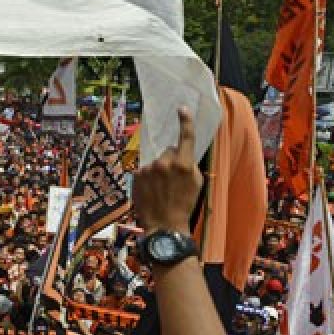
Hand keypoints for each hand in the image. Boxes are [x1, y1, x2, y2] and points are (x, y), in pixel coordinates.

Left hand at [131, 107, 200, 234]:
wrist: (164, 225)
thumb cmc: (184, 205)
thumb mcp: (196, 184)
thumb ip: (189, 165)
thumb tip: (182, 156)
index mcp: (183, 164)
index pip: (185, 137)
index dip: (185, 121)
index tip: (182, 109)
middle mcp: (164, 163)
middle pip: (169, 152)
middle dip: (171, 161)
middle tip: (173, 180)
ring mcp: (148, 169)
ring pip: (156, 162)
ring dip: (158, 171)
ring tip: (161, 189)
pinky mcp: (136, 175)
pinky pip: (145, 171)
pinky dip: (147, 178)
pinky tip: (151, 191)